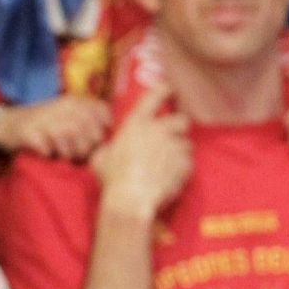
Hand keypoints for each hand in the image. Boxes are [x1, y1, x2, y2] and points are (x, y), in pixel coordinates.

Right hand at [0, 95, 111, 160]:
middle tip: (79, 154)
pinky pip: (47, 148)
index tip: (96, 141)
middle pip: (86, 129)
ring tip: (63, 155)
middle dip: (86, 147)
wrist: (10, 124)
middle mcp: (62, 107)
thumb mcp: (70, 115)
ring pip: (68, 137)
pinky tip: (47, 153)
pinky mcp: (29, 133)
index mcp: (75, 102)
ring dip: (68, 152)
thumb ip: (91, 121)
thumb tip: (112, 137)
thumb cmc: (46, 124)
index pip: (101, 113)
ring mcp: (45, 118)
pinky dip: (49, 154)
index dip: (103, 130)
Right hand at [91, 85, 190, 219]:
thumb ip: (109, 149)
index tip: (168, 89)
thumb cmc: (112, 179)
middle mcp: (158, 130)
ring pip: (186, 145)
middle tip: (170, 139)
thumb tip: (109, 150)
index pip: (154, 96)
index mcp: (136, 124)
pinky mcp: (185, 165)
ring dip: (179, 153)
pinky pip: (188, 164)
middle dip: (178, 129)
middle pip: (181, 120)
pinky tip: (170, 179)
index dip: (163, 90)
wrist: (131, 199)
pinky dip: (182, 171)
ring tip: (167, 166)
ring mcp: (174, 147)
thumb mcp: (100, 159)